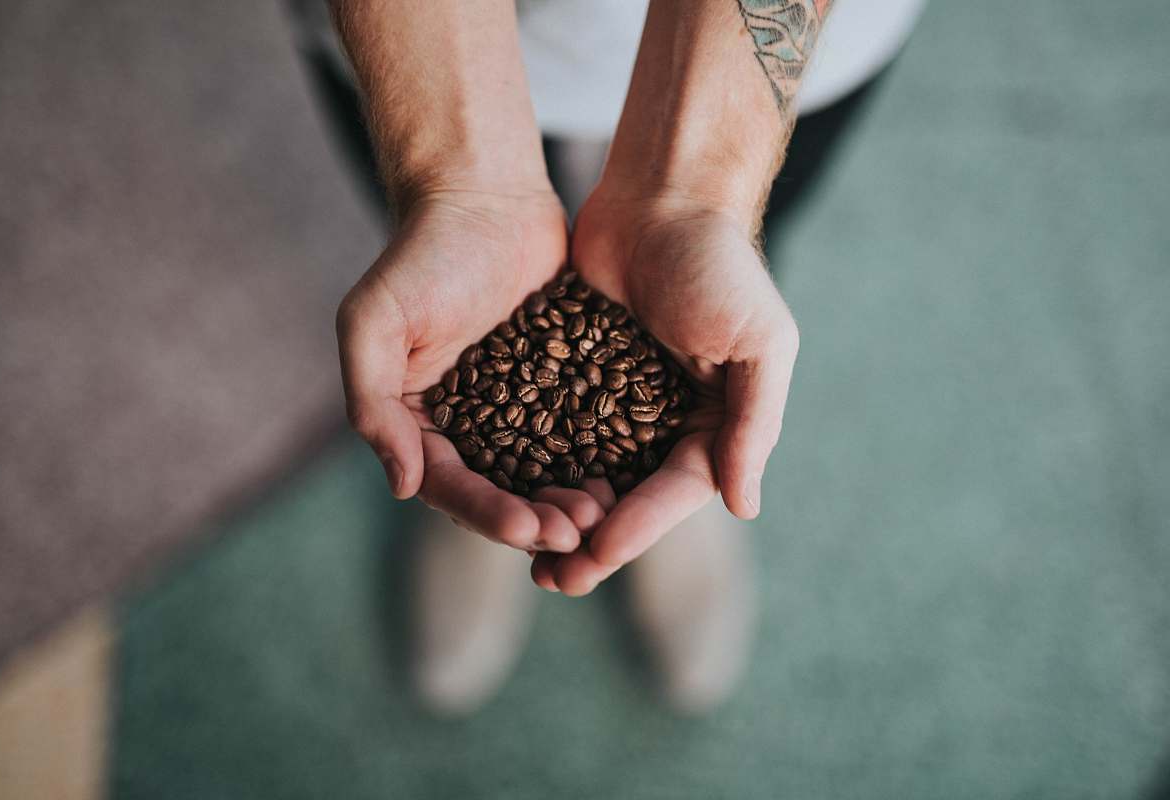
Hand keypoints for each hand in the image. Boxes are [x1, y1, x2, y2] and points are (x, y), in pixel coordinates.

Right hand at [337, 189, 609, 551]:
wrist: (484, 196)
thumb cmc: (422, 254)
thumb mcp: (374, 322)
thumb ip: (373, 404)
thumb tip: (403, 487)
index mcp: (421, 421)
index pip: (451, 485)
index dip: (488, 512)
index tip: (528, 528)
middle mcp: (469, 424)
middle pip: (503, 490)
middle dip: (537, 518)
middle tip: (576, 533)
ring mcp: (518, 406)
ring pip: (547, 471)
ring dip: (571, 499)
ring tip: (604, 513)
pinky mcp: (563, 383)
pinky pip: (584, 431)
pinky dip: (601, 457)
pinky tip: (629, 475)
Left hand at [530, 186, 799, 594]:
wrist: (663, 194)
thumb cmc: (719, 265)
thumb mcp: (758, 343)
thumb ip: (753, 425)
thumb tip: (743, 508)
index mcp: (713, 423)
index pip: (672, 493)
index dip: (635, 531)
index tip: (592, 559)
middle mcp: (665, 420)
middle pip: (625, 497)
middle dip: (589, 540)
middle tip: (550, 581)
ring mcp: (617, 399)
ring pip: (584, 473)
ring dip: (556, 513)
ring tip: (521, 549)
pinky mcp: (574, 372)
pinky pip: (551, 428)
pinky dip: (531, 461)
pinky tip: (501, 488)